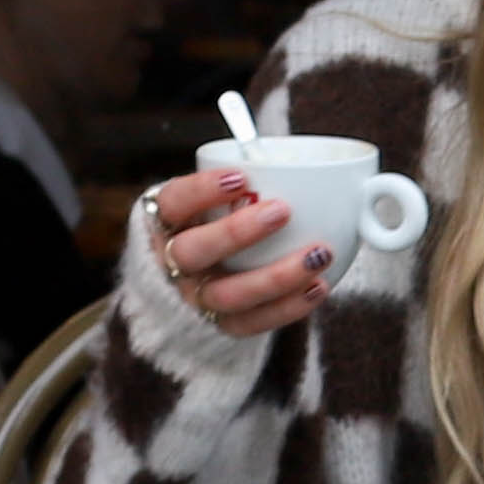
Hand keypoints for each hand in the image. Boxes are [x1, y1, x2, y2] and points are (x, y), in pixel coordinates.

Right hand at [141, 166, 335, 337]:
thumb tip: (302, 158)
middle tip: (283, 210)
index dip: (201, 191)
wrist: (195, 280)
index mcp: (164, 222)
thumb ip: (242, 181)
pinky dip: (288, 307)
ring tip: (319, 254)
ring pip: (227, 294)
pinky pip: (251, 323)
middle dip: (238, 232)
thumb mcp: (211, 197)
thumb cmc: (213, 221)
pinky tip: (318, 286)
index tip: (242, 176)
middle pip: (192, 252)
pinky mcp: (219, 326)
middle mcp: (171, 263)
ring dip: (277, 276)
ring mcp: (193, 298)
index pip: (172, 202)